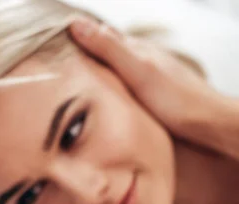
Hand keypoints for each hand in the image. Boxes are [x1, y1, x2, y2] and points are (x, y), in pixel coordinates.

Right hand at [70, 18, 226, 148]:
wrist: (207, 122)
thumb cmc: (174, 99)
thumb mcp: (137, 71)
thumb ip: (109, 49)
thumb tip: (76, 24)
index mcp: (135, 48)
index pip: (100, 34)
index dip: (78, 34)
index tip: (52, 39)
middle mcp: (143, 56)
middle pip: (109, 48)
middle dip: (86, 50)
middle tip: (60, 59)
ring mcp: (150, 73)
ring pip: (119, 66)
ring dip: (100, 67)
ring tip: (79, 75)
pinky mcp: (155, 91)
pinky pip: (127, 81)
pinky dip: (114, 82)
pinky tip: (110, 92)